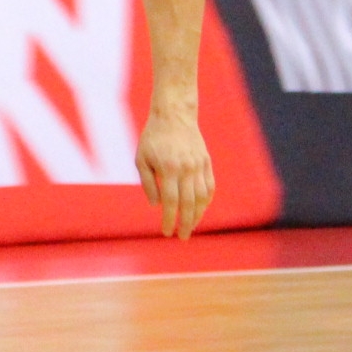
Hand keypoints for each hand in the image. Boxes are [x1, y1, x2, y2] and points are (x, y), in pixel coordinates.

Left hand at [136, 112, 213, 238]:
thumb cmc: (153, 138)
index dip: (170, 220)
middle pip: (189, 204)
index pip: (171, 202)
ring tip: (191, 226)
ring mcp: (199, 165)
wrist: (174, 114)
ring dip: (198, 215)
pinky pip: (210, 186)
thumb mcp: (141, 159)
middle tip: (182, 237)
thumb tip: (156, 205)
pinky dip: (206, 201)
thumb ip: (148, 183)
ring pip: (203, 197)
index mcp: (168, 169)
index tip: (166, 232)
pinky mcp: (206, 162)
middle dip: (186, 224)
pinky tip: (200, 209)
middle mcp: (187, 169)